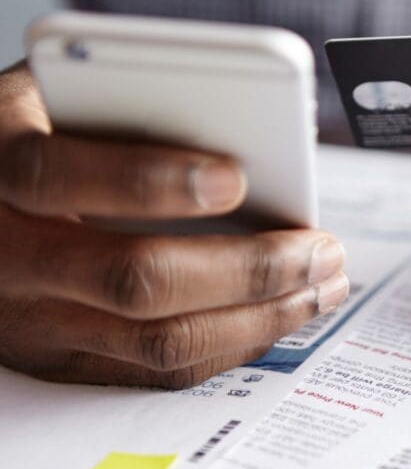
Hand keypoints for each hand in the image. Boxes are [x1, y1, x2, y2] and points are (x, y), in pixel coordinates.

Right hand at [0, 61, 348, 387]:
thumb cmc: (36, 136)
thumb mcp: (55, 96)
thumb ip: (126, 98)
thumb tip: (251, 119)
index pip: (59, 177)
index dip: (147, 179)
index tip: (235, 177)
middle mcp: (6, 256)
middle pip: (133, 282)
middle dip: (247, 270)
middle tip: (321, 250)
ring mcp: (31, 321)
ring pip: (157, 342)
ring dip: (258, 318)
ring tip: (322, 285)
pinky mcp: (61, 361)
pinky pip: (156, 372)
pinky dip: (231, 344)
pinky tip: (281, 313)